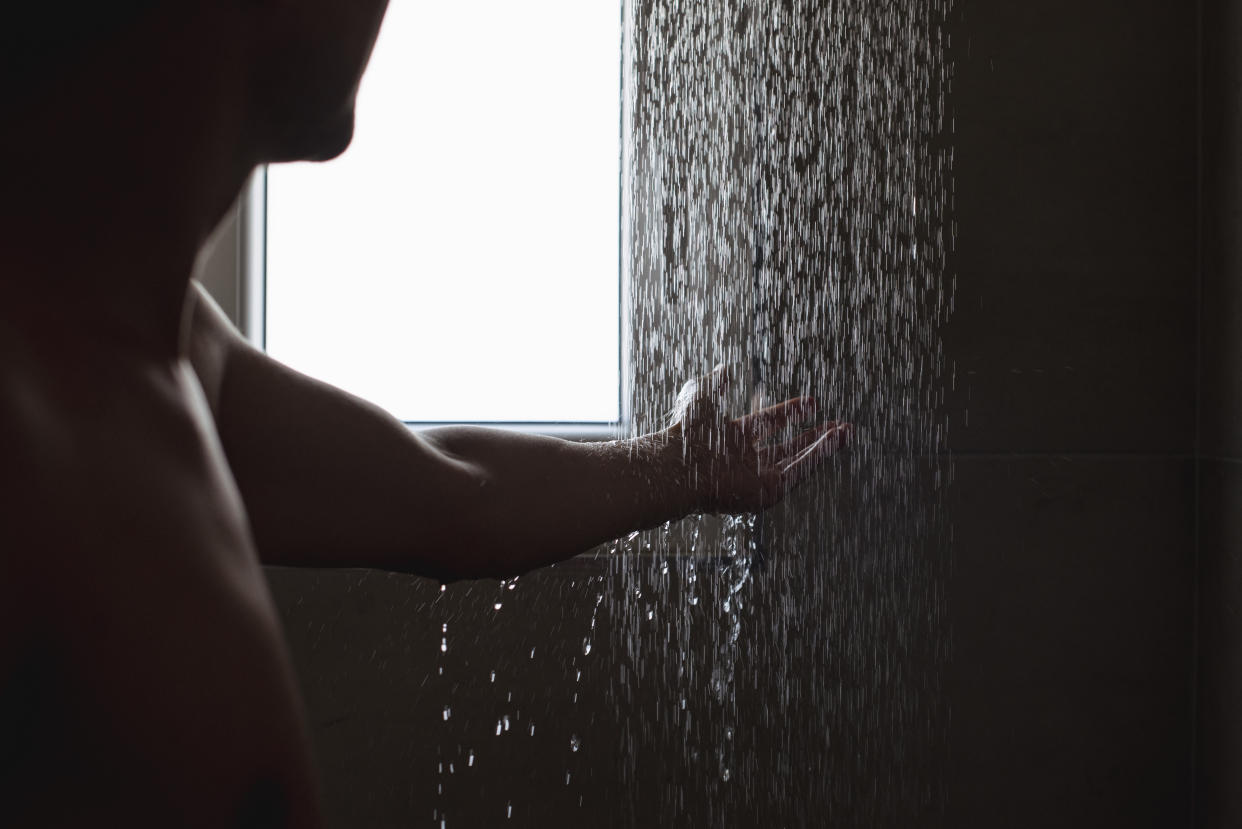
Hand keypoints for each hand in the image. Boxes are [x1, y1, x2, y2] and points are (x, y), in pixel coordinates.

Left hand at [663, 366, 850, 513]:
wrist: (678, 463)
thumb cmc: (685, 433)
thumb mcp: (701, 397)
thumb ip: (715, 383)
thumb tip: (724, 368)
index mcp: (732, 439)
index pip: (769, 423)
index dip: (791, 412)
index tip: (812, 403)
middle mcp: (746, 461)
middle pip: (788, 447)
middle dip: (815, 436)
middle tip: (840, 425)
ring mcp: (756, 479)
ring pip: (798, 461)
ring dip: (823, 447)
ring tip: (846, 433)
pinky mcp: (765, 494)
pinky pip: (797, 473)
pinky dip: (816, 458)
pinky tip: (832, 442)